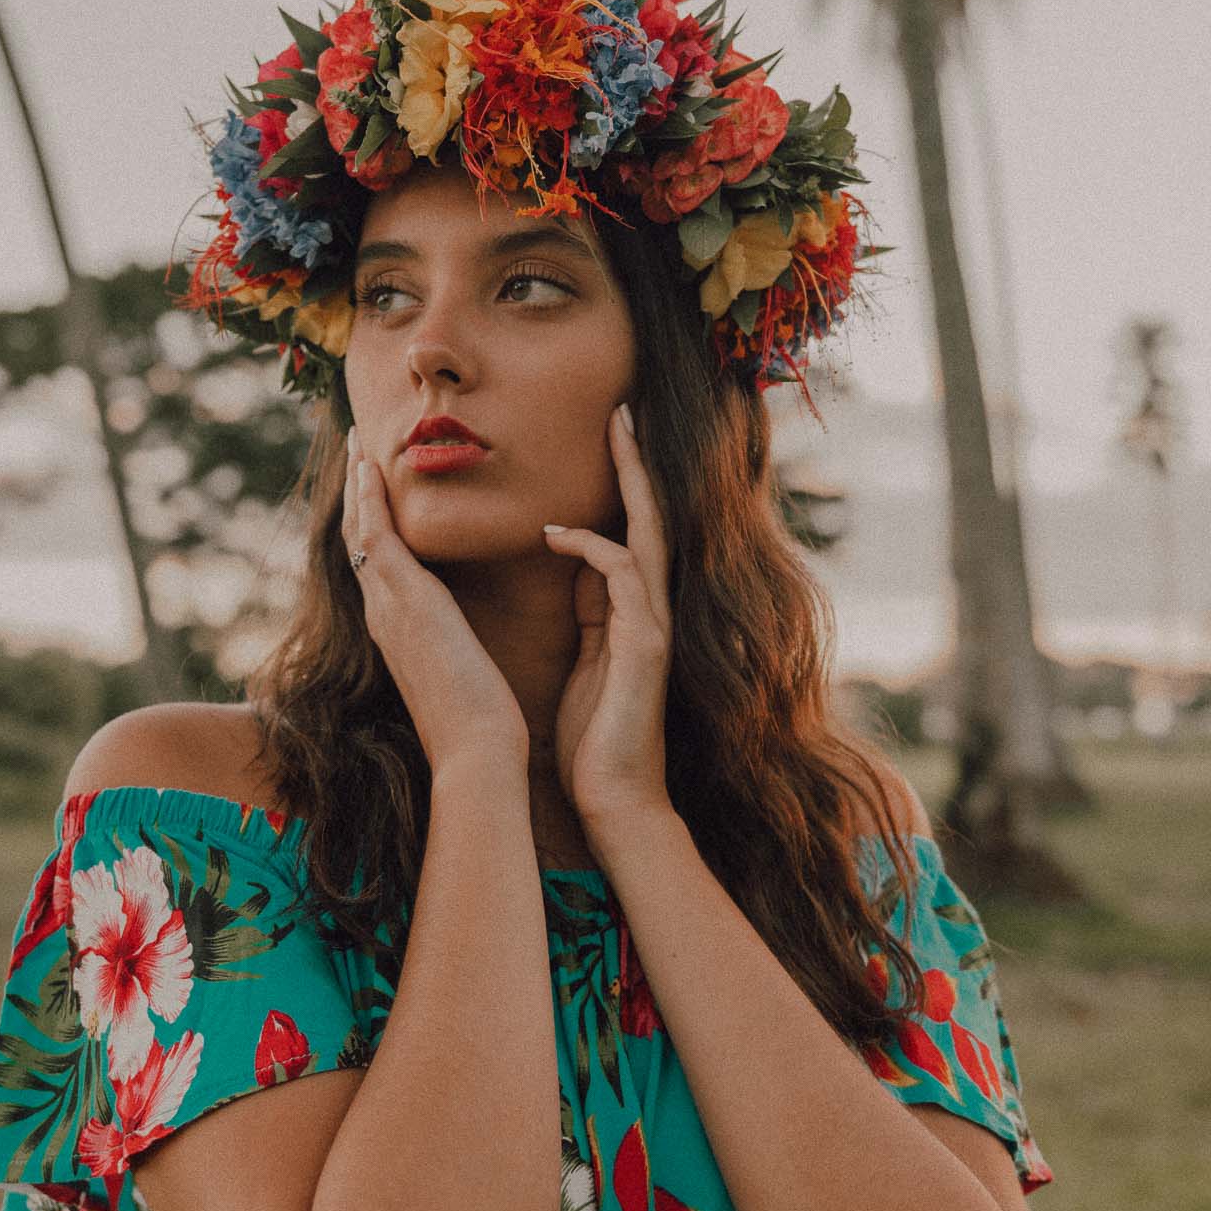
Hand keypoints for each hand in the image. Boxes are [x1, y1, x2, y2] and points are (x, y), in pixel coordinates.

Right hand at [341, 425, 529, 777]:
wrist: (476, 753)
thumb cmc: (480, 725)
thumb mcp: (463, 674)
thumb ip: (455, 648)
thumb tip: (464, 639)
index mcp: (396, 630)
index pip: (376, 564)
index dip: (371, 522)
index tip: (374, 487)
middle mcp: (382, 613)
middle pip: (357, 539)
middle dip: (357, 493)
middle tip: (356, 449)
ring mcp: (387, 606)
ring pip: (359, 529)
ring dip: (358, 483)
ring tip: (358, 443)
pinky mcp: (405, 600)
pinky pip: (376, 535)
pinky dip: (369, 497)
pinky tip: (370, 465)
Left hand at [541, 403, 674, 843]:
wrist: (615, 801)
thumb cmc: (594, 739)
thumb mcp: (588, 659)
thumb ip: (590, 611)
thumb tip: (571, 558)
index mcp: (632, 612)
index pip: (631, 529)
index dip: (621, 484)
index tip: (607, 435)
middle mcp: (651, 610)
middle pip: (652, 517)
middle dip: (636, 463)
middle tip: (622, 409)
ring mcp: (654, 625)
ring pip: (650, 532)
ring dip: (629, 481)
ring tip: (614, 432)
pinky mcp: (645, 646)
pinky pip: (624, 574)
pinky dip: (591, 546)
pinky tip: (556, 533)